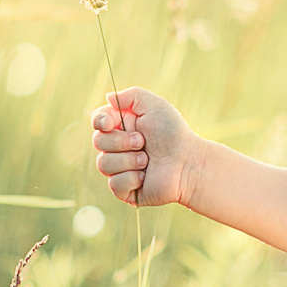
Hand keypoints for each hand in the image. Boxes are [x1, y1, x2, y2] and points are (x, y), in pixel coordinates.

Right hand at [91, 87, 197, 207]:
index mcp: (122, 127)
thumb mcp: (154, 105)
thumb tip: (108, 97)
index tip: (110, 123)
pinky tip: (146, 177)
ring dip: (129, 160)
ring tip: (148, 160)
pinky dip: (132, 179)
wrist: (188, 162)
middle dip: (121, 141)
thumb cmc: (173, 133)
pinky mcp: (125, 190)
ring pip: (103, 164)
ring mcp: (120, 170)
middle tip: (143, 142)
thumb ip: (130, 96)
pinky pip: (114, 184)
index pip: (97, 122)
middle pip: (98, 142)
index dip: (99, 122)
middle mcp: (117, 148)